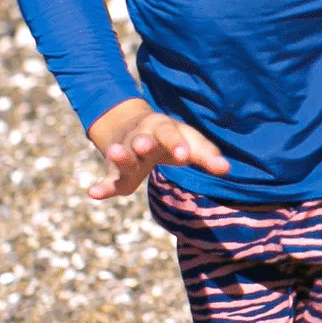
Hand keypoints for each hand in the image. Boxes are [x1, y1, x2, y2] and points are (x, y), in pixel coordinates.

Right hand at [85, 97, 231, 199]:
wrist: (134, 128)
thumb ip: (206, 155)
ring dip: (120, 156)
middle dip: (145, 143)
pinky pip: (108, 180)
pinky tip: (94, 193)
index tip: (184, 156)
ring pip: (123, 155)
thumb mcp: (188, 143)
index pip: (173, 135)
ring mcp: (127, 154)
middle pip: (144, 139)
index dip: (178, 145)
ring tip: (114, 154)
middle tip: (144, 146)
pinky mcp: (116, 173)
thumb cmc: (170, 139)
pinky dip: (102, 188)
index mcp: (164, 129)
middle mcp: (143, 138)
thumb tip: (227, 169)